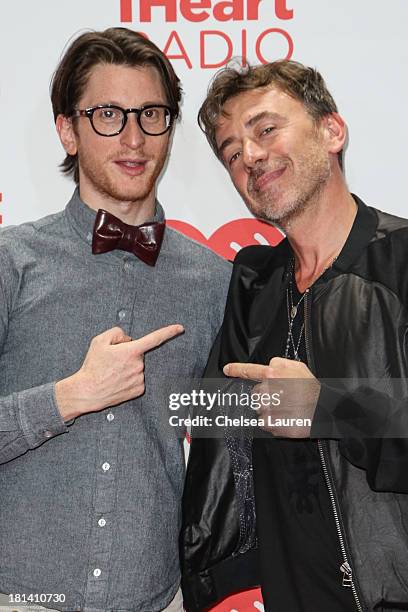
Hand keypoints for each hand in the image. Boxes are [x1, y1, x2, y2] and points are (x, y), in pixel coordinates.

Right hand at [56, 324, 183, 419]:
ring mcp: (140, 378)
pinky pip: (137, 379)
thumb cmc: (92, 366)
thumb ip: (117, 333)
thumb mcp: (99, 340)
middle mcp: (139, 365)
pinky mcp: (139, 390)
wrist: (87, 391)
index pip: (155, 338)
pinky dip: (129, 378)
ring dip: (128, 367)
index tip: (180, 328)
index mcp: (131, 351)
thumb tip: (129, 340)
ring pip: (138, 367)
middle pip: (138, 354)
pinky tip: (117, 381)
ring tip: (112, 373)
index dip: (169, 332)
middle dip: (128, 354)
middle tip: (112, 362)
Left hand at [223, 357, 319, 437]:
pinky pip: (264, 423)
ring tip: (287, 409)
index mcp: (272, 374)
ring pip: (260, 408)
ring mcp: (267, 407)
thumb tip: (268, 364)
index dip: (236, 369)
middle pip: (256, 393)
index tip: (227, 370)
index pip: (249, 371)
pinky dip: (273, 422)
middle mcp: (267, 390)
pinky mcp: (270, 424)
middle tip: (283, 398)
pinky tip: (286, 418)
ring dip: (270, 409)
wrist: (323, 410)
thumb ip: (280, 363)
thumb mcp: (298, 367)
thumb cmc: (312, 388)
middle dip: (266, 395)